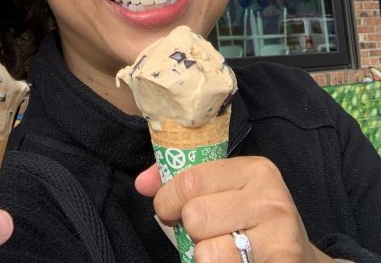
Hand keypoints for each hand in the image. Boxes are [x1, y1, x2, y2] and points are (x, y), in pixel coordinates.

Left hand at [136, 158, 332, 262]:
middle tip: (202, 235)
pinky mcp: (281, 262)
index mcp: (254, 170)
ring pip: (206, 251)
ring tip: (222, 253)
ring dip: (204, 258)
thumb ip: (183, 183)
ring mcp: (279, 235)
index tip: (170, 211)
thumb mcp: (226, 194)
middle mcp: (269, 198)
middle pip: (196, 215)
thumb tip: (142, 183)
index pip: (191, 179)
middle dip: (190, 231)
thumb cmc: (254, 226)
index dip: (168, 199)